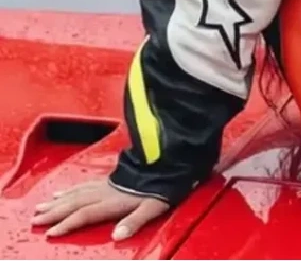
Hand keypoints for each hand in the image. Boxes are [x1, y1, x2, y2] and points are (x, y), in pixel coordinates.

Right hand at [32, 179, 168, 239]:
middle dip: (53, 212)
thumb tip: (116, 236)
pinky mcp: (108, 179)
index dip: (67, 224)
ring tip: (41, 207)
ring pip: (75, 192)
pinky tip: (62, 191)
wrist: (165, 163)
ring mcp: (105, 184)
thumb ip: (134, 221)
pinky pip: (83, 184)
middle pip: (74, 202)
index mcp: (113, 200)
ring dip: (57, 201)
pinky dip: (69, 189)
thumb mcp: (152, 207)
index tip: (50, 233)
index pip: (84, 213)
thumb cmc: (160, 187)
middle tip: (35, 219)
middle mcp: (105, 191)